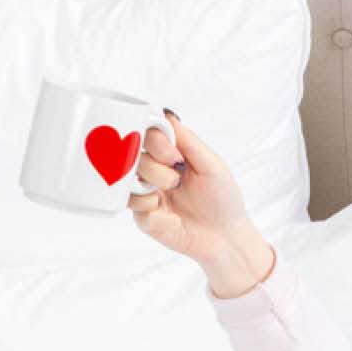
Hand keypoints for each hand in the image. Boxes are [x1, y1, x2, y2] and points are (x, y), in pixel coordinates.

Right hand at [127, 110, 259, 265]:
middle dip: (155, 162)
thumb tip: (165, 114)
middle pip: (131, 153)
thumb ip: (188, 141)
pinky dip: (148, 203)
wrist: (226, 236)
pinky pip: (131, 203)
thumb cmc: (223, 199)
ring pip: (126, 176)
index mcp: (169, 156)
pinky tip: (166, 210)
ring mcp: (146, 193)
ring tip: (173, 189)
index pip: (145, 135)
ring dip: (151, 180)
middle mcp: (154, 171)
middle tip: (176, 174)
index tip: (173, 154)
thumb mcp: (212, 165)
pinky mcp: (143, 216)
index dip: (153, 140)